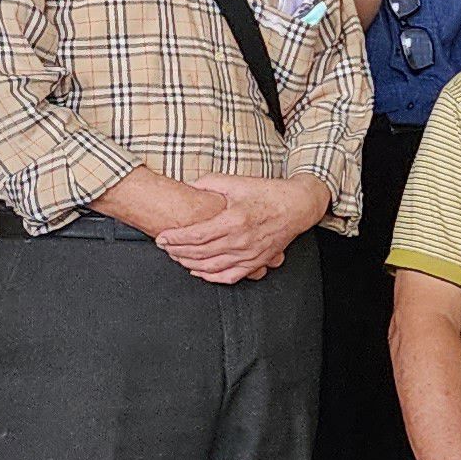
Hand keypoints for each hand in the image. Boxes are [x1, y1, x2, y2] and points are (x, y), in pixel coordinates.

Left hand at [154, 171, 326, 284]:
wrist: (298, 206)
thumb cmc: (269, 193)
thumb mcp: (238, 182)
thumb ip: (210, 183)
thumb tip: (188, 186)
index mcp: (234, 220)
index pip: (196, 235)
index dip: (175, 238)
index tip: (162, 237)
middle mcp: (241, 240)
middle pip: (199, 253)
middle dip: (177, 251)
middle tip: (164, 247)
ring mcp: (250, 254)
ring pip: (211, 267)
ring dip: (190, 264)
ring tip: (177, 258)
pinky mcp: (257, 262)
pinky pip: (230, 276)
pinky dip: (211, 277)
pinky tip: (199, 272)